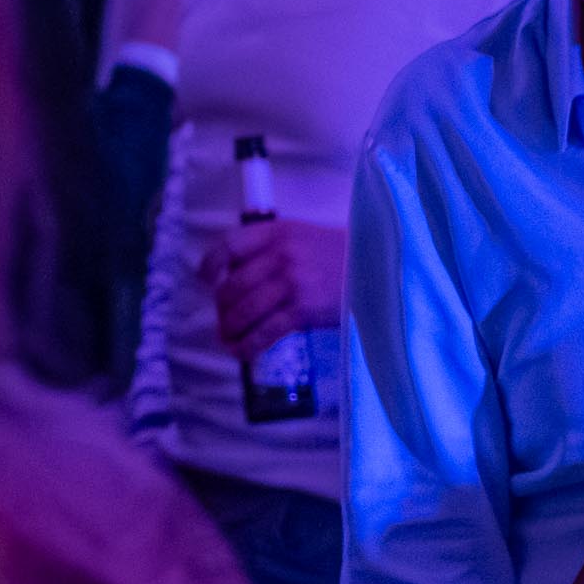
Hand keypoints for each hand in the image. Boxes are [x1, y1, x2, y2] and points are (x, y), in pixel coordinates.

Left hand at [205, 212, 347, 357]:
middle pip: (234, 285)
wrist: (378, 271)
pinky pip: (265, 332)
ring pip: (245, 310)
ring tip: (227, 338)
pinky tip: (241, 352)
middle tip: (223, 319)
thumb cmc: (339, 256)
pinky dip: (247, 346)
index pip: (230, 245)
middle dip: (222, 307)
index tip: (205, 279)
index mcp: (278, 231)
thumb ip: (270, 250)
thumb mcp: (302, 237)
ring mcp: (292, 283)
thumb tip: (233, 277)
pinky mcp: (303, 311)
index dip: (211, 264)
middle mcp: (282, 254)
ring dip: (229, 329)